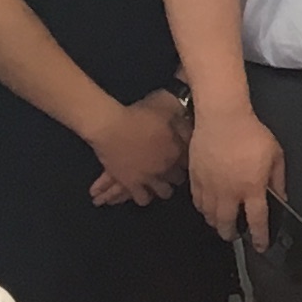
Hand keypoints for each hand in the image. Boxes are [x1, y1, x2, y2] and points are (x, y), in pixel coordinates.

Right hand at [87, 91, 188, 206]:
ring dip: (163, 188)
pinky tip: (143, 192)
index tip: (183, 156)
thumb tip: (187, 115)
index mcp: (177, 148)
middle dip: (177, 174)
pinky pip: (143, 199)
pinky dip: (143, 197)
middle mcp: (167, 167)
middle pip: (180, 178)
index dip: (189, 158)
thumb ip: (180, 111)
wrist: (110, 126)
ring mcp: (150, 177)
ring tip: (160, 184)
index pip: (192, 160)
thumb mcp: (165, 102)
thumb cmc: (137, 112)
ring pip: (164, 193)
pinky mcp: (132, 184)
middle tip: (172, 170)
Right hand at [189, 105, 285, 247]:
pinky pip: (197, 201)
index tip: (260, 246)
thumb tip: (281, 197)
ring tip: (221, 223)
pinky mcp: (196, 177)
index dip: (259, 237)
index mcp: (252, 188)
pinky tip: (206, 208)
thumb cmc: (251, 133)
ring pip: (209, 215)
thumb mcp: (275, 155)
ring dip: (215, 223)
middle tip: (234, 236)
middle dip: (231, 234)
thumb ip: (278, 180)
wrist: (222, 117)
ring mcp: (210, 185)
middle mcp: (229, 192)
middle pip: (227, 223)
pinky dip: (202, 209)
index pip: (257, 220)